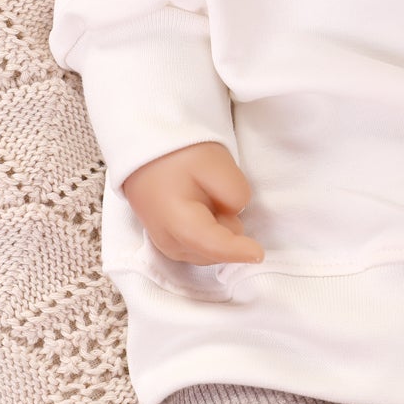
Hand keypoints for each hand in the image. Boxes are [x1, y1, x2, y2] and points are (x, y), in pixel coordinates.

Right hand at [121, 142, 264, 264]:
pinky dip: (210, 233)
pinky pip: (201, 248)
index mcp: (175, 221)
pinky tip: (204, 208)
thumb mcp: (216, 164)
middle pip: (214, 252)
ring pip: (210, 253)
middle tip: (215, 193)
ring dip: (218, 231)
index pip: (212, 245)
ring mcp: (167, 246)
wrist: (144, 149)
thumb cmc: (179, 154)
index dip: (238, 250)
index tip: (259, 254)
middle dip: (226, 230)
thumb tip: (234, 216)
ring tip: (206, 197)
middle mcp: (168, 243)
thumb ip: (234, 194)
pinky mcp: (169, 244)